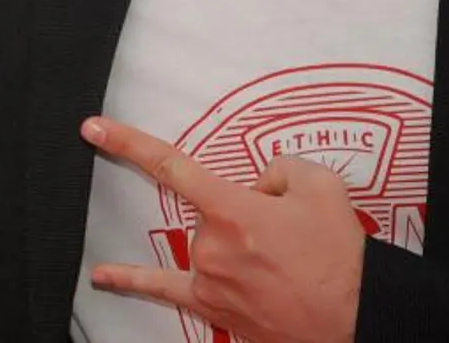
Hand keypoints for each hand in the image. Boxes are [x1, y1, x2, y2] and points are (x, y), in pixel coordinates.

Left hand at [83, 116, 362, 342]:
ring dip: (238, 242)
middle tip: (288, 235)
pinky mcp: (212, 307)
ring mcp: (207, 278)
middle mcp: (210, 244)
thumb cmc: (340, 258)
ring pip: (208, 241)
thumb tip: (258, 186)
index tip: (93, 129)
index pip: (169, 164)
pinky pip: (165, 289)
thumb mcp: (322, 186)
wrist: (355, 319)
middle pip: (211, 208)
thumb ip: (280, 167)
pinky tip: (102, 276)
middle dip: (245, 211)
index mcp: (232, 209)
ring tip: (280, 261)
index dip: (127, 143)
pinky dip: (131, 280)